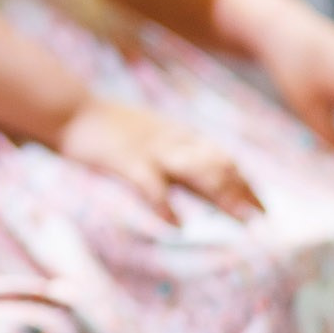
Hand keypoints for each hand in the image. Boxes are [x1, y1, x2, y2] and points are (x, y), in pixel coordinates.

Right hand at [55, 98, 261, 222]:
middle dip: (243, 192)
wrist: (69, 109)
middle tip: (264, 218)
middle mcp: (171, 141)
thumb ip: (172, 152)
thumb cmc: (106, 125)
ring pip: (196, 172)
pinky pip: (151, 184)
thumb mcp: (147, 133)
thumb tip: (196, 181)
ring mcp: (150, 150)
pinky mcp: (126, 161)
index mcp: (176, 134)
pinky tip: (178, 223)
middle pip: (217, 165)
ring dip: (222, 196)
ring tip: (242, 221)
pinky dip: (166, 204)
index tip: (263, 205)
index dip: (245, 181)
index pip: (221, 157)